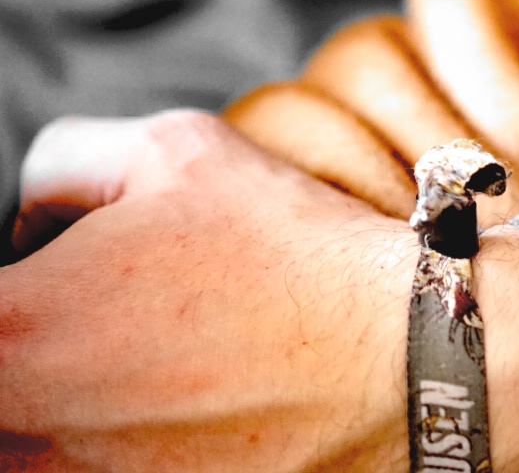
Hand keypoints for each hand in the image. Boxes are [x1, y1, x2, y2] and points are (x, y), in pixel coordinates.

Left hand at [1, 110, 518, 471]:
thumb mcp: (174, 149)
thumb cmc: (294, 254)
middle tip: (123, 323)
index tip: (62, 285)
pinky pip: (100, 470)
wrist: (407, 362)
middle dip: (45, 344)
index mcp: (6, 331)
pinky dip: (130, 446)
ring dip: (84, 402)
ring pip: (42, 439)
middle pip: (8, 383)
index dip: (24, 286)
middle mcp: (20, 436)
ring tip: (168, 371)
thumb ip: (60, 166)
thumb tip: (31, 224)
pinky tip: (195, 414)